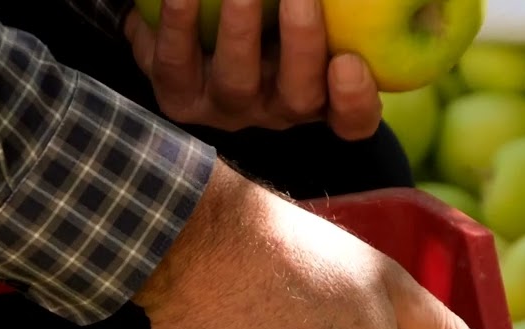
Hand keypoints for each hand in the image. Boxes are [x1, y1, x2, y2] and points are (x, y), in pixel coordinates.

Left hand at [123, 0, 382, 140]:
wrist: (190, 33)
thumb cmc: (269, 16)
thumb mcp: (312, 24)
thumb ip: (338, 13)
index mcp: (320, 96)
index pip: (353, 119)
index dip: (355, 102)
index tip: (350, 62)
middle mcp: (276, 108)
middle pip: (298, 96)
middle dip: (302, 45)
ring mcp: (225, 107)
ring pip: (236, 85)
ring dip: (239, 34)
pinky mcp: (175, 93)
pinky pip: (169, 68)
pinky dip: (173, 27)